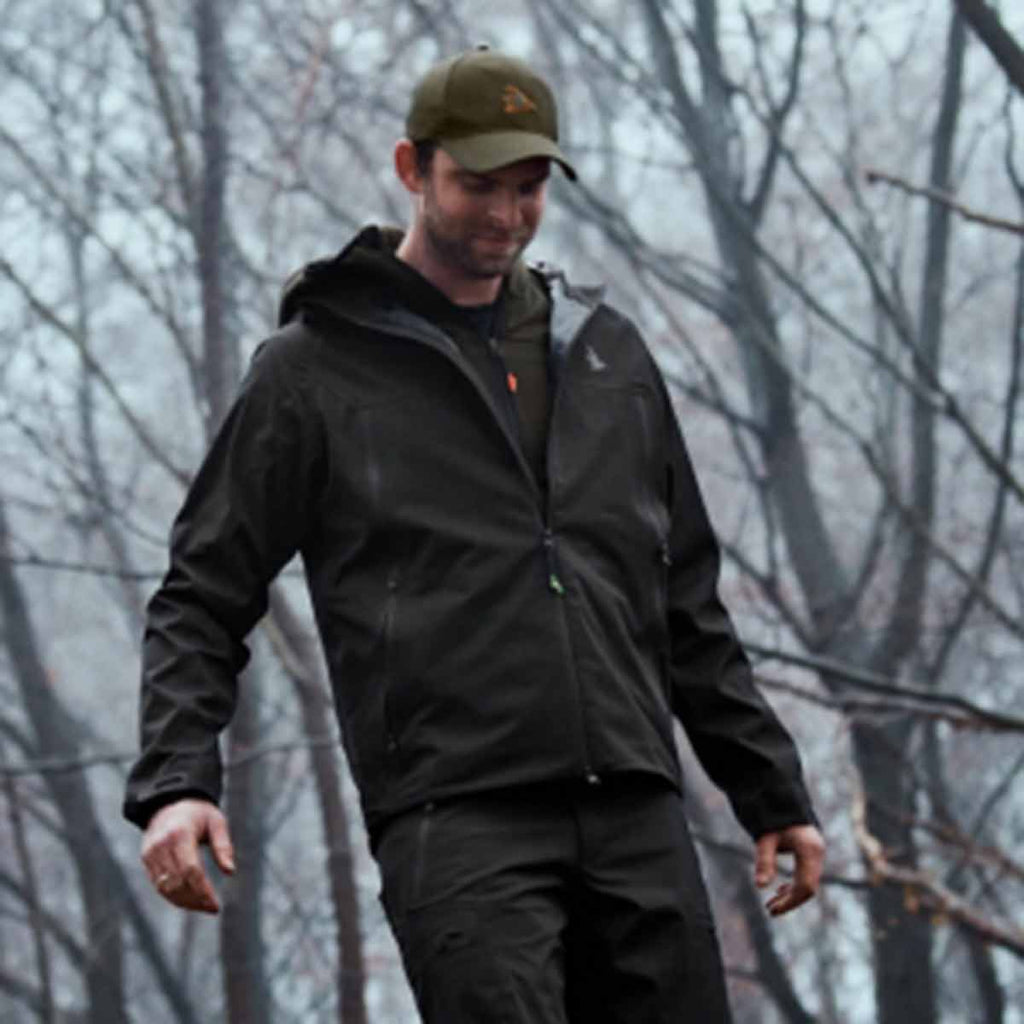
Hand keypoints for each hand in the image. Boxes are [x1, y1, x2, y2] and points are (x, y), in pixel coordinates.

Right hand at [141, 798, 235, 913]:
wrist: (170, 802)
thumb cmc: (199, 813)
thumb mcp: (217, 822)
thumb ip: (223, 846)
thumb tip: (230, 871)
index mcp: (180, 834)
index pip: (190, 870)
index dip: (203, 891)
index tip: (216, 905)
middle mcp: (161, 845)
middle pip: (177, 883)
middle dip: (195, 900)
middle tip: (212, 908)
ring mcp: (151, 853)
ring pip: (166, 888)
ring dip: (184, 902)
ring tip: (203, 907)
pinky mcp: (146, 859)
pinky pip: (159, 885)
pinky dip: (173, 896)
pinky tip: (189, 900)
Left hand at [754, 823, 824, 916]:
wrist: (780, 798)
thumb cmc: (773, 817)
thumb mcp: (766, 838)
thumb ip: (764, 861)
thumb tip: (760, 886)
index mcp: (810, 850)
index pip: (805, 886)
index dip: (789, 902)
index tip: (771, 909)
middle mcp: (817, 853)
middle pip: (808, 887)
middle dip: (789, 901)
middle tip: (770, 910)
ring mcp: (816, 853)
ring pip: (808, 883)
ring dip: (790, 895)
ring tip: (771, 905)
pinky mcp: (811, 853)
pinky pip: (806, 875)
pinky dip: (793, 885)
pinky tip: (779, 891)